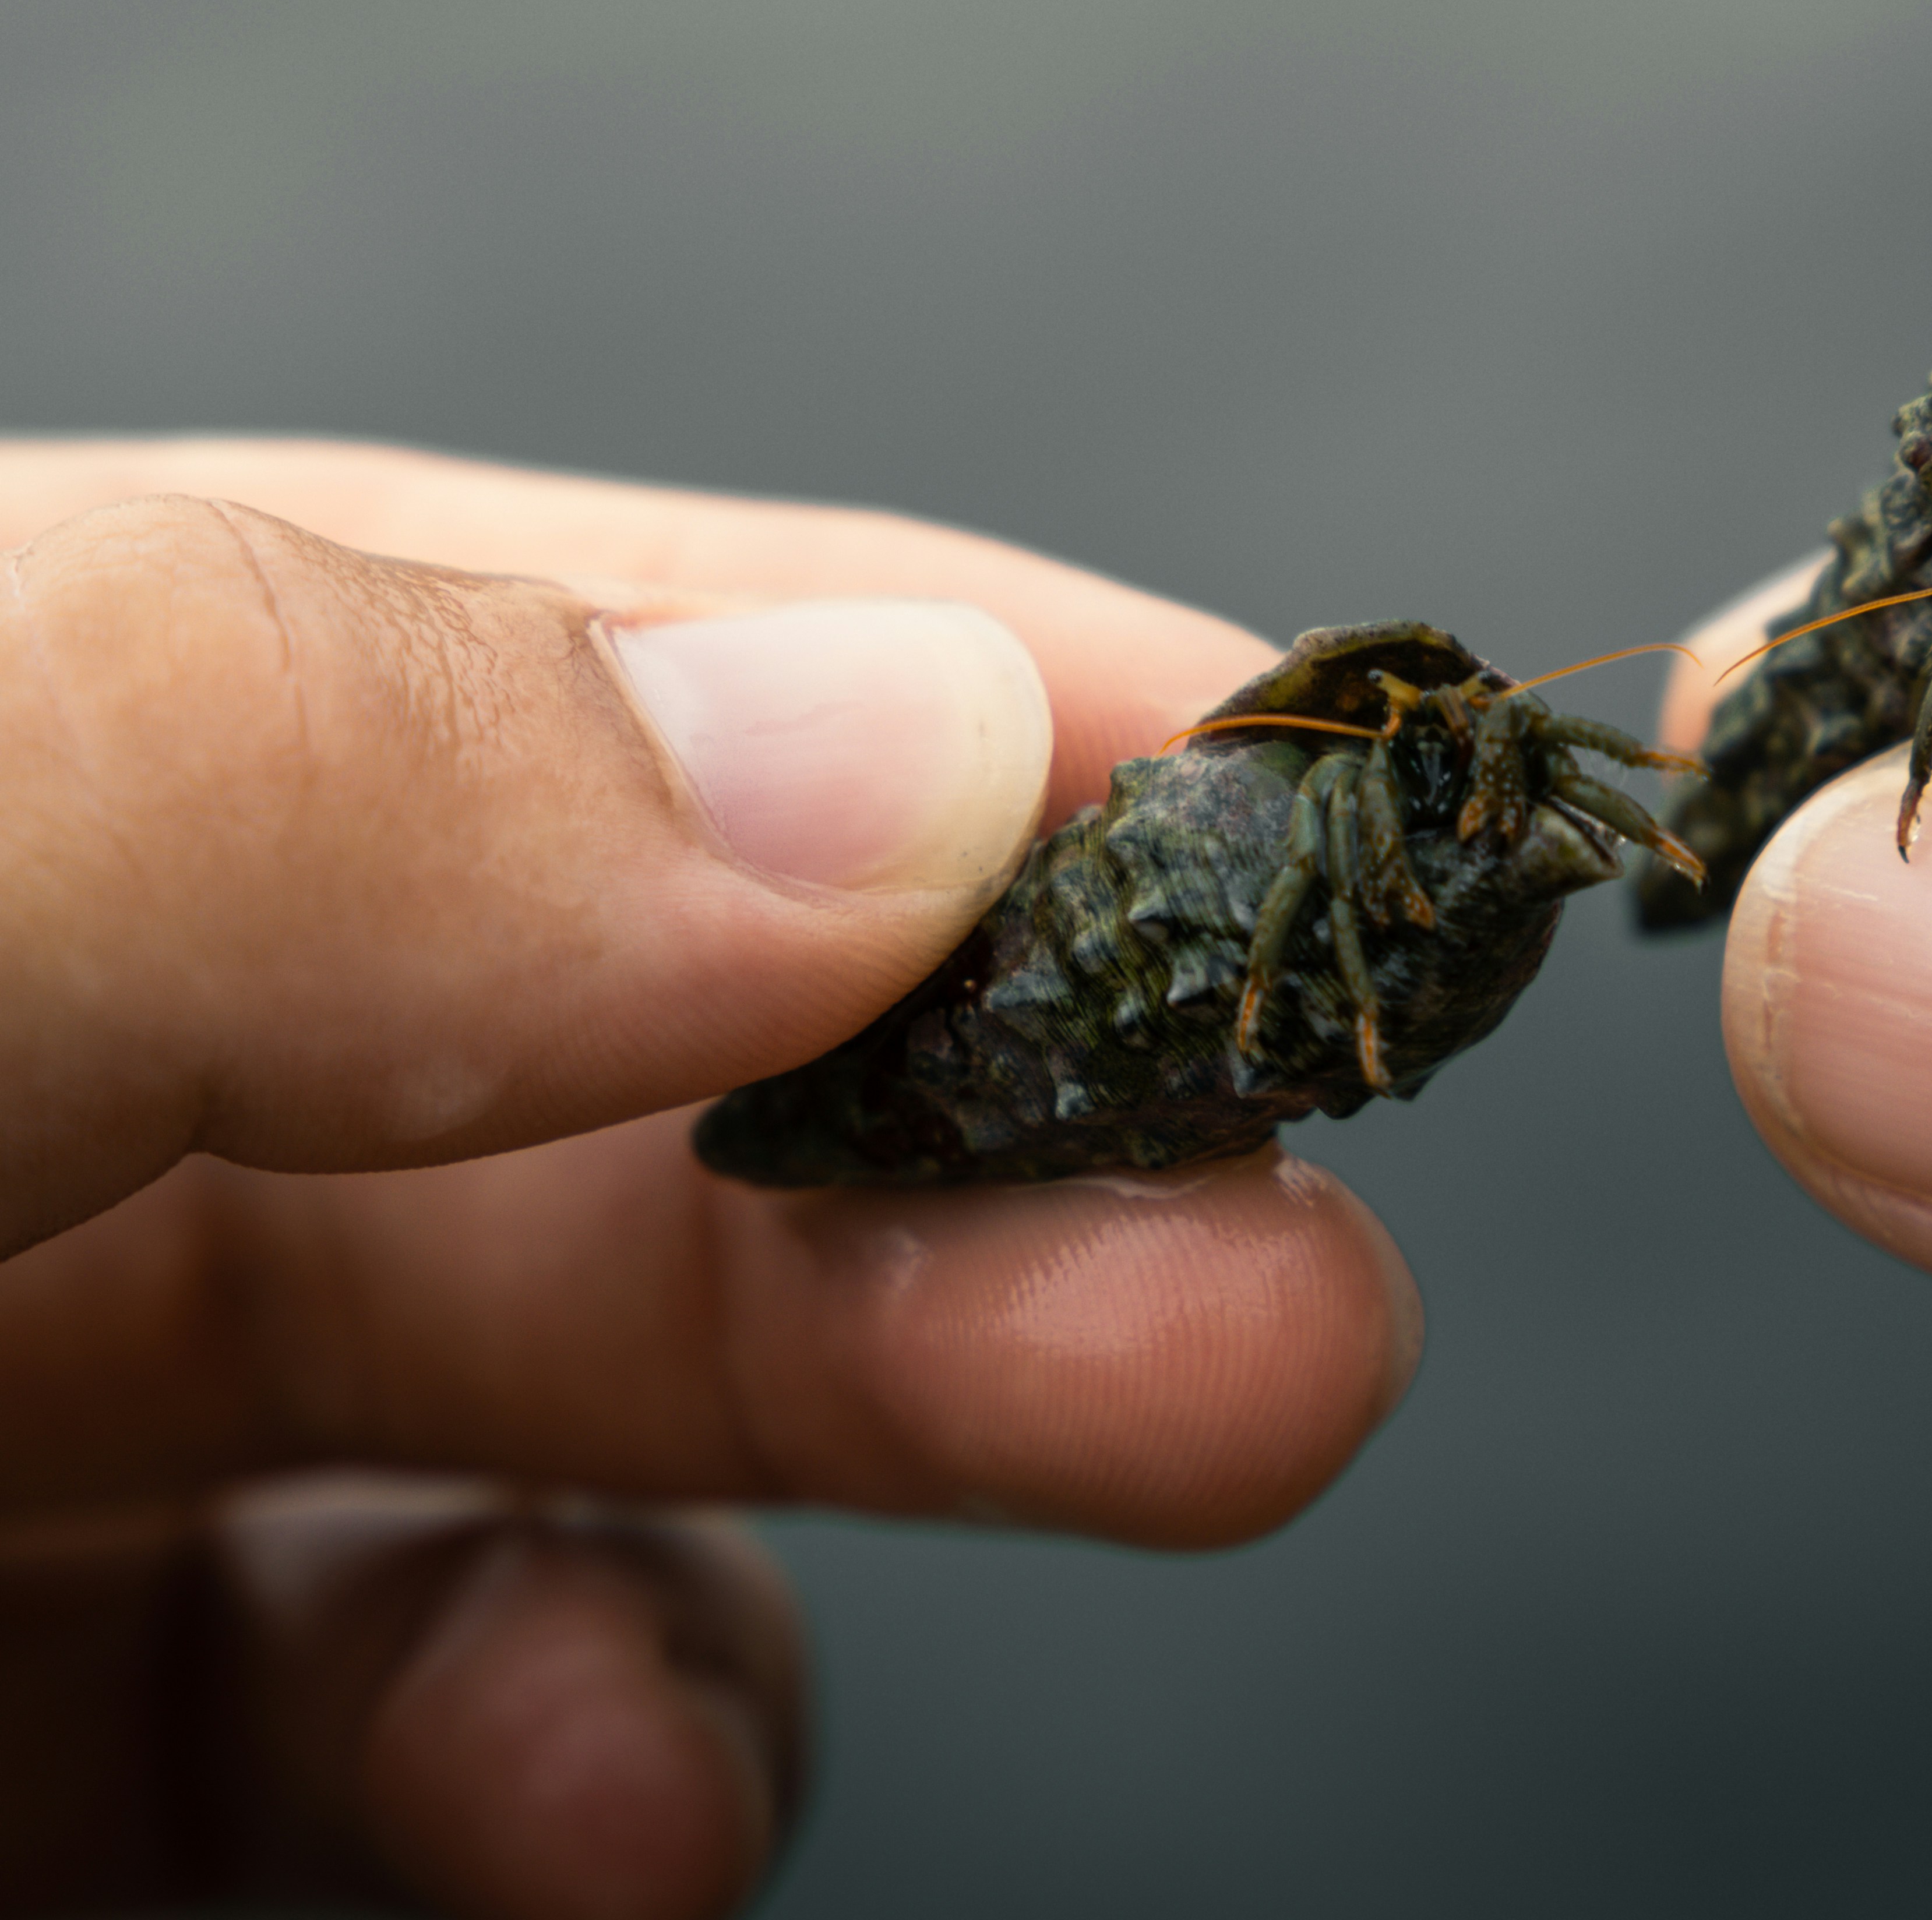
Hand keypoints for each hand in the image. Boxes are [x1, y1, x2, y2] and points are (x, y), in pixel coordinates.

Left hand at [0, 444, 1420, 1914]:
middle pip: (614, 1040)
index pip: (519, 632)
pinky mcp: (5, 1753)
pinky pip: (372, 1714)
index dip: (932, 688)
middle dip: (1017, 1118)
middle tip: (1301, 1246)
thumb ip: (278, 780)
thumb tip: (912, 738)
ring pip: (558, 1383)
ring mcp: (0, 1411)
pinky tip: (635, 1798)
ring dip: (895, 1420)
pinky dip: (589, 1743)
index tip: (1285, 790)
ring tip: (1146, 1445)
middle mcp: (24, 1047)